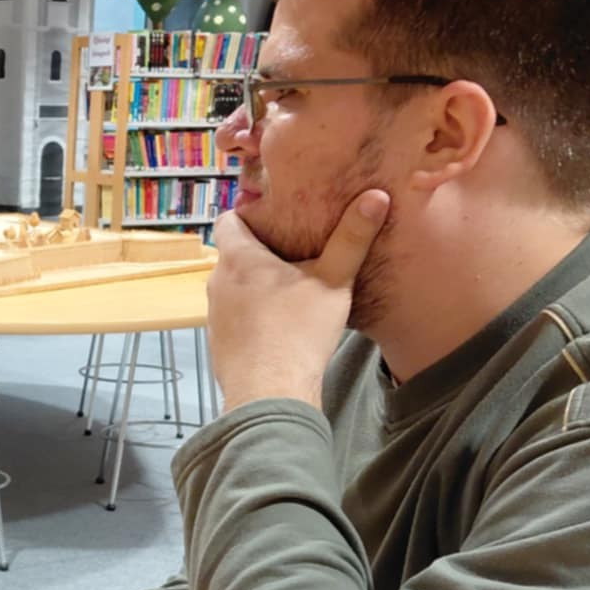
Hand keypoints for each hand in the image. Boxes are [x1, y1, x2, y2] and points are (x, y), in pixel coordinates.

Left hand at [206, 190, 389, 411]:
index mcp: (238, 258)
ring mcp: (214, 313)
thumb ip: (352, 238)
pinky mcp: (218, 341)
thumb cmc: (300, 332)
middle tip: (292, 251)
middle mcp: (217, 281)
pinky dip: (251, 314)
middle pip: (233, 254)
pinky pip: (234, 316)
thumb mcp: (333, 281)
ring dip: (254, 285)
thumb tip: (376, 197)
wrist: (270, 393)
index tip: (274, 216)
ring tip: (287, 289)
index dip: (248, 214)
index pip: (229, 219)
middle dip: (259, 250)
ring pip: (233, 287)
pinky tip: (277, 325)